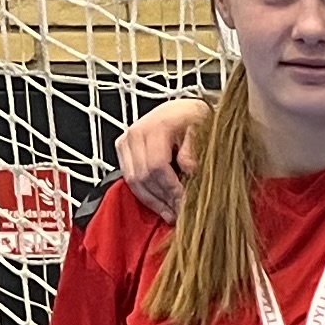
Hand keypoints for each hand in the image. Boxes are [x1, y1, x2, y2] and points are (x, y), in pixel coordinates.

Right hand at [118, 98, 209, 218]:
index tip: (185, 203)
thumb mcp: (202, 131)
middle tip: (179, 213)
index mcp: (156, 127)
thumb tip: (188, 170)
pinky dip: (145, 194)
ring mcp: (126, 141)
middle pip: (143, 176)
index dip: (171, 189)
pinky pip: (129, 178)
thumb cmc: (193, 118)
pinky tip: (160, 203)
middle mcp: (136, 133)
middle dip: (162, 199)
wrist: (183, 110)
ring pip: (133, 181)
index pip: (157, 166)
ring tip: (170, 213)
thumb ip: (194, 151)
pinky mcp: (123, 149)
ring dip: (152, 201)